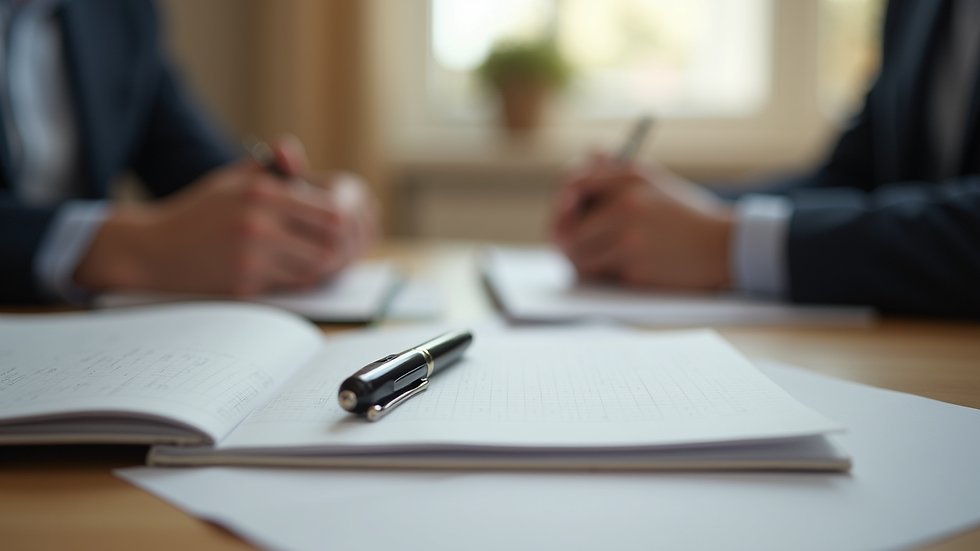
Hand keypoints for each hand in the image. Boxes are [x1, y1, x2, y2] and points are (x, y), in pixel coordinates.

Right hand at [74, 136, 377, 295]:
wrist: (153, 249)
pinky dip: (288, 281)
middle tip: (324, 250)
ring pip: (311, 270)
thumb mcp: (232, 181)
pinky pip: (286, 286)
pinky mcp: (242, 284)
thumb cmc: (198, 213)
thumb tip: (298, 153)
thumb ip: (271, 168)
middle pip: (328, 245)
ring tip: (297, 259)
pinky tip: (273, 271)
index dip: (340, 224)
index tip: (333, 228)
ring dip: (310, 268)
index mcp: (261, 192)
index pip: (330, 212)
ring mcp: (251, 256)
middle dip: (331, 250)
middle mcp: (258, 222)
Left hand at [552, 158, 733, 290]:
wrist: (724, 246)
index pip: (574, 184)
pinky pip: (601, 274)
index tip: (561, 212)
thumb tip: (578, 171)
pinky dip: (604, 275)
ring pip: (579, 256)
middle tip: (563, 246)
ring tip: (596, 260)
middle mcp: (627, 205)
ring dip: (582, 262)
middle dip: (564, 240)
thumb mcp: (654, 183)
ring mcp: (630, 239)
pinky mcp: (635, 269)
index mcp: (630, 177)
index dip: (561, 201)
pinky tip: (621, 269)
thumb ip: (615, 174)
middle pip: (568, 229)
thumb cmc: (685, 217)